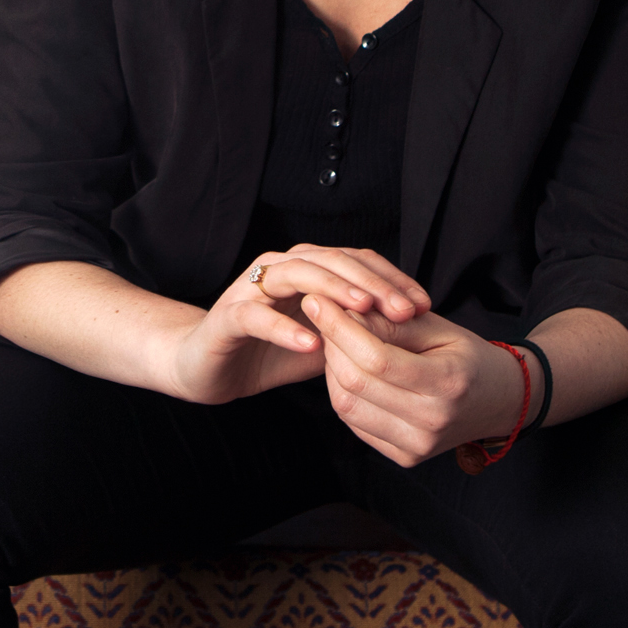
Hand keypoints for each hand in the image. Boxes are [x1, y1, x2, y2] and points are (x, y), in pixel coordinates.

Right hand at [162, 245, 432, 406]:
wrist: (203, 367)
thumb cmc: (265, 352)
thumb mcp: (322, 342)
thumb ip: (354, 331)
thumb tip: (407, 335)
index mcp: (306, 269)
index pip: (356, 261)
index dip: (392, 279)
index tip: (423, 304)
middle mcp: (280, 267)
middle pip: (332, 260)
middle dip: (372, 283)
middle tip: (405, 308)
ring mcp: (252, 288)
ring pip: (298, 275)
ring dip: (334, 291)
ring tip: (365, 310)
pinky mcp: (229, 315)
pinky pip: (258, 316)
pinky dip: (285, 327)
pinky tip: (312, 343)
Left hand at [301, 296, 530, 466]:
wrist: (500, 402)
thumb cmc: (469, 357)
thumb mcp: (440, 328)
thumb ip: (394, 324)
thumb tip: (345, 315)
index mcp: (448, 383)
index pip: (376, 359)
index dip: (340, 328)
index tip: (318, 300)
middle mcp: (431, 422)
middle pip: (356, 383)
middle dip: (330, 343)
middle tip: (321, 314)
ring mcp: (416, 446)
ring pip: (347, 406)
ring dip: (331, 368)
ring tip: (335, 340)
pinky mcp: (404, 457)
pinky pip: (354, 422)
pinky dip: (343, 390)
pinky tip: (347, 367)